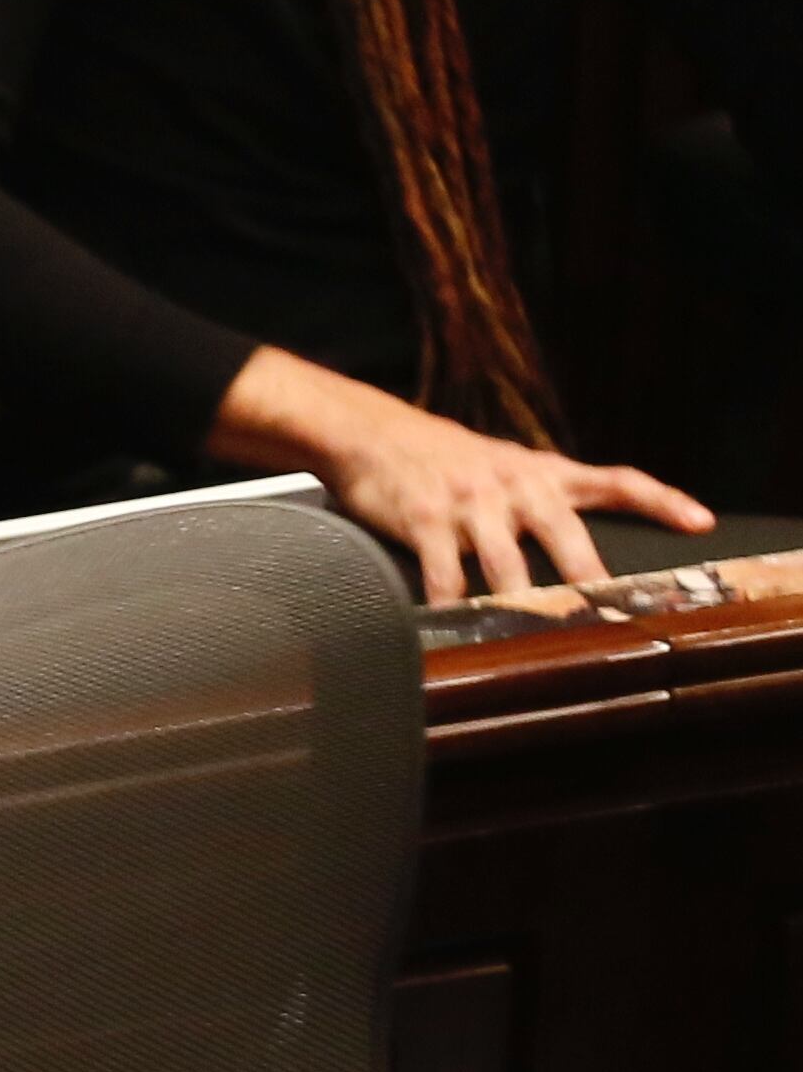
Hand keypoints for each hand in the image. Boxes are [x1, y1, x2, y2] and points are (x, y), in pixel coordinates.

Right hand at [212, 347, 708, 604]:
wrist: (370, 432)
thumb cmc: (440, 458)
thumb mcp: (502, 465)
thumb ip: (540, 497)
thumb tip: (577, 551)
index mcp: (542, 472)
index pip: (617, 479)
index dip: (662, 500)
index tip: (701, 523)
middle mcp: (515, 486)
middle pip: (566, 535)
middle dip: (590, 579)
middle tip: (612, 613)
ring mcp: (471, 505)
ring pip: (506, 566)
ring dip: (520, 605)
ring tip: (535, 639)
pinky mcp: (425, 522)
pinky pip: (444, 577)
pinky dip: (451, 609)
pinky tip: (455, 631)